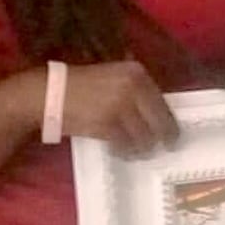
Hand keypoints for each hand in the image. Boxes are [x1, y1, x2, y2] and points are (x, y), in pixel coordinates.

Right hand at [60, 60, 178, 155]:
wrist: (51, 92)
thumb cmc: (82, 85)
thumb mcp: (114, 76)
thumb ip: (137, 90)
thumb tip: (158, 113)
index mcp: (137, 73)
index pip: (163, 103)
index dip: (170, 121)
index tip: (173, 132)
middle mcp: (133, 88)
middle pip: (160, 122)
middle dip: (165, 138)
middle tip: (167, 147)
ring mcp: (120, 107)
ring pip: (144, 137)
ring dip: (144, 147)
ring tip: (141, 151)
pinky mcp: (107, 125)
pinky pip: (125, 145)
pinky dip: (126, 151)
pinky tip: (123, 151)